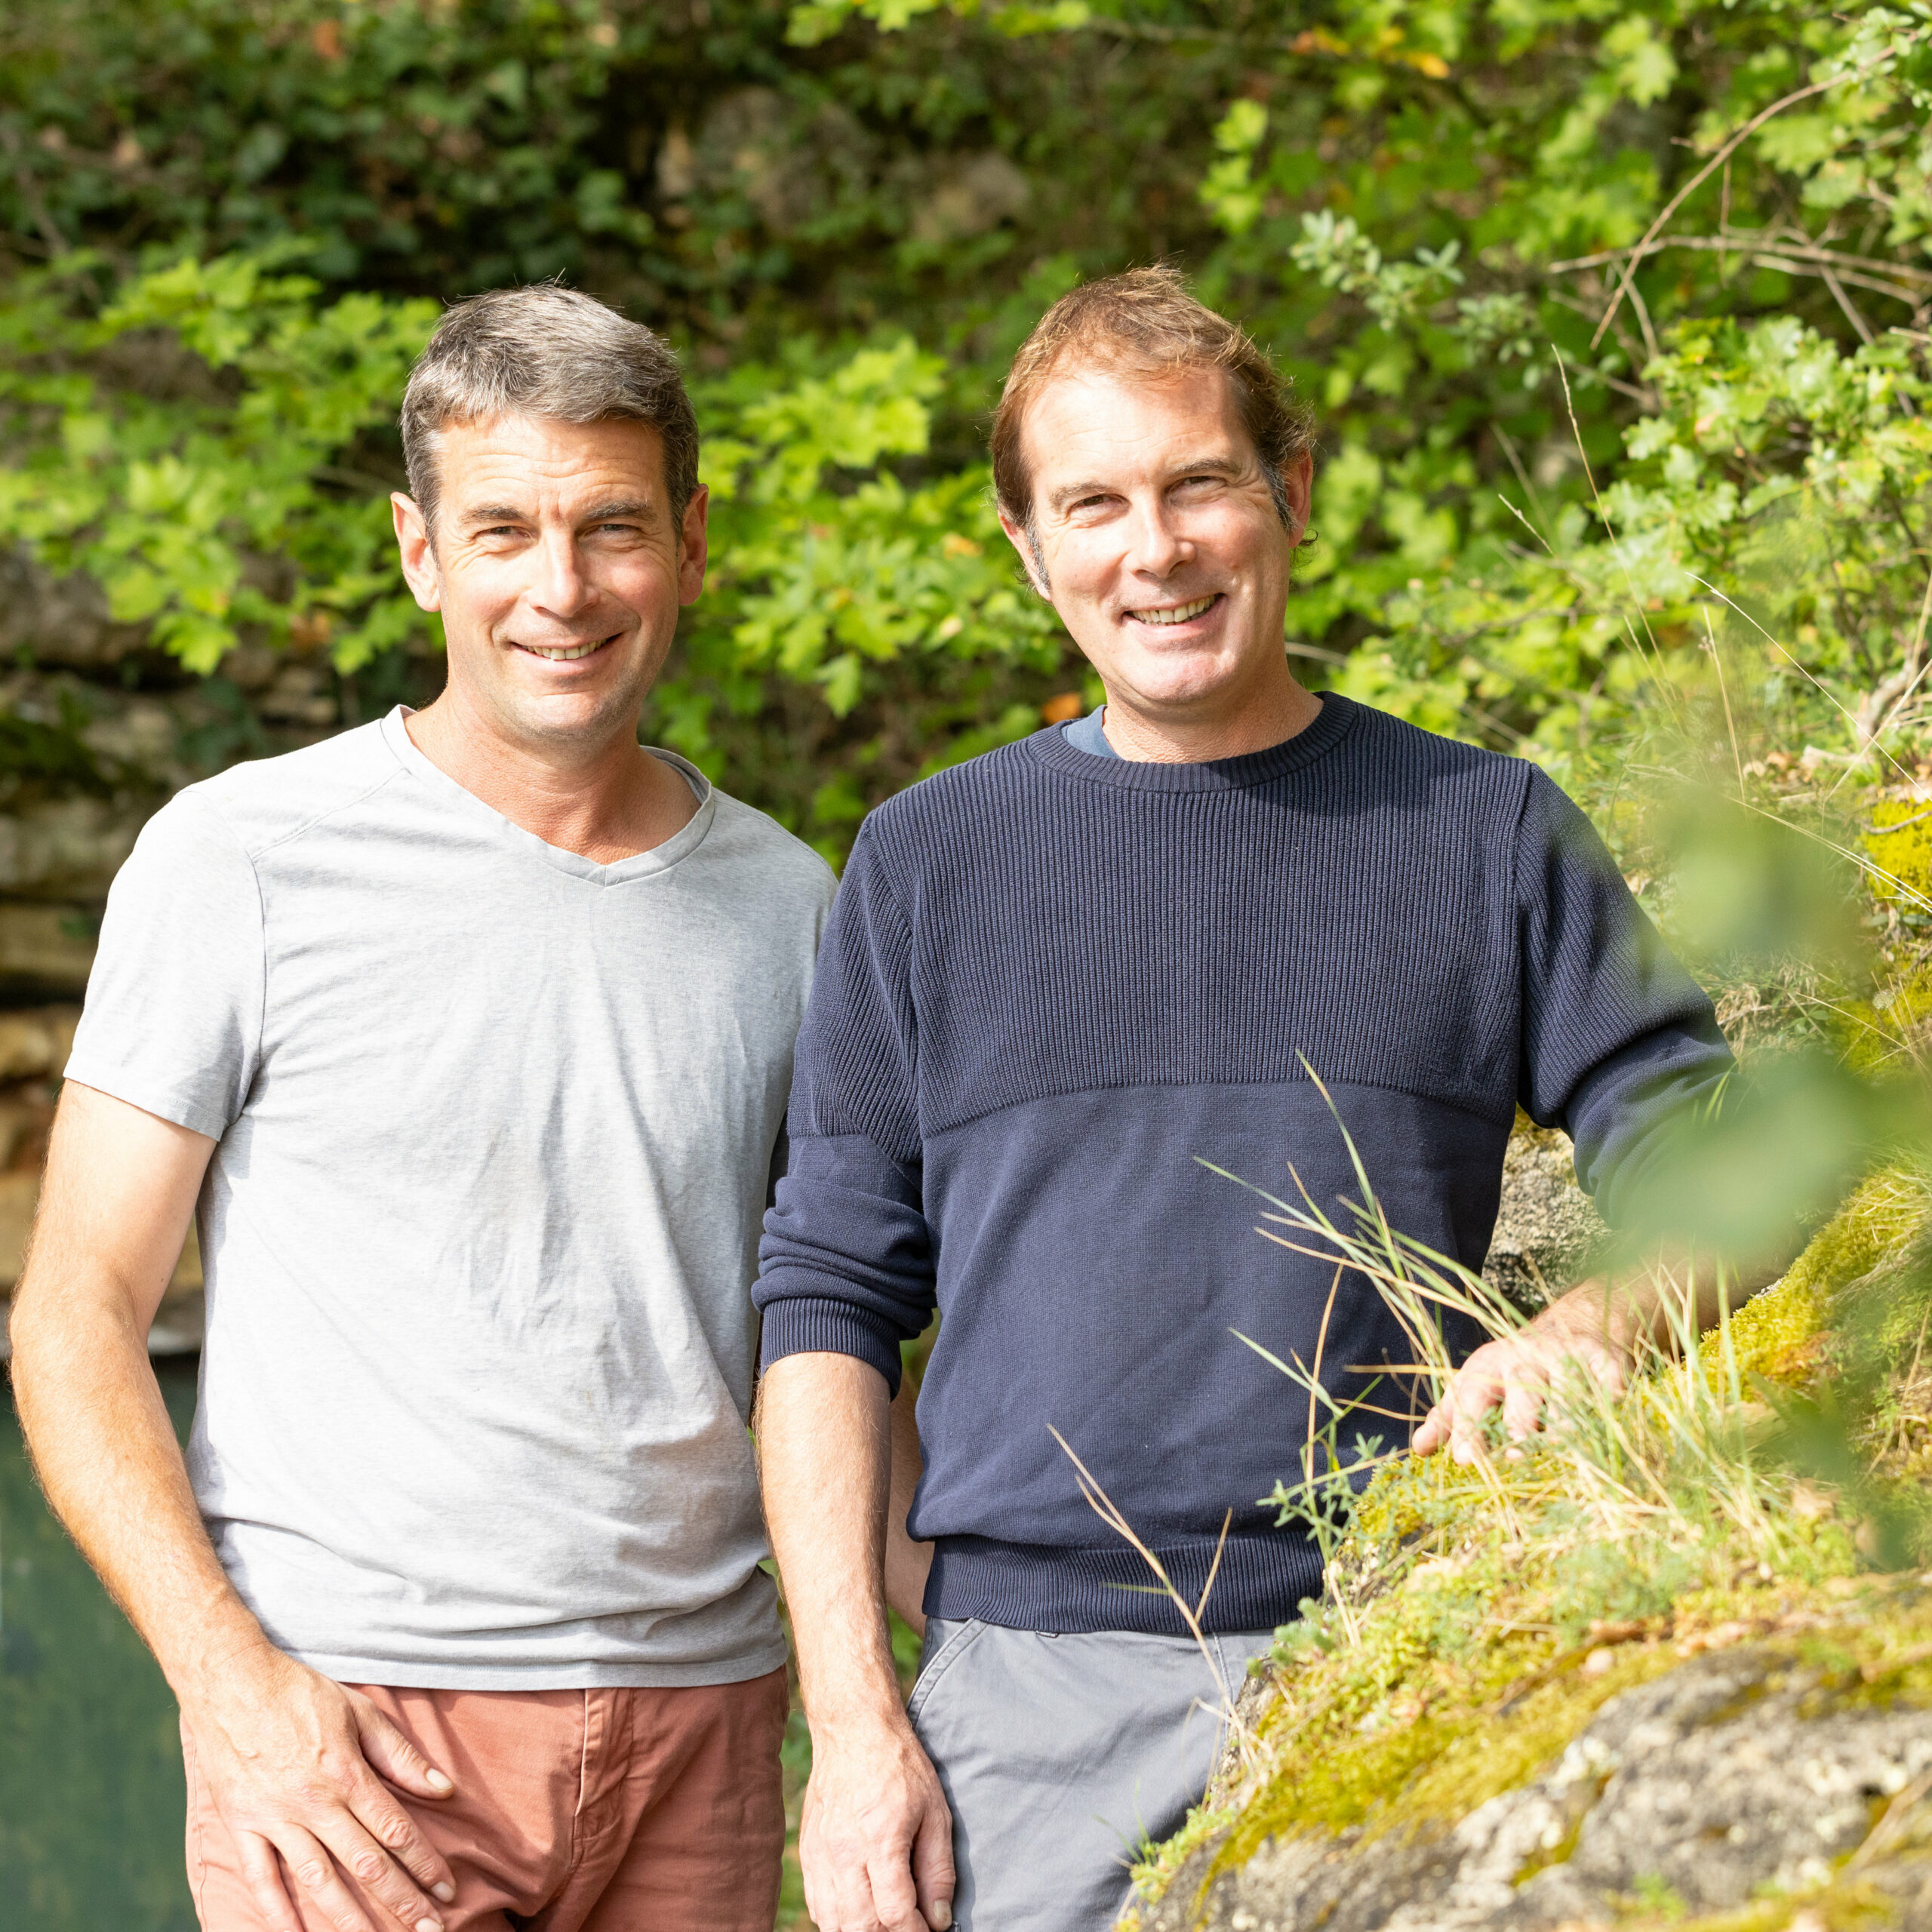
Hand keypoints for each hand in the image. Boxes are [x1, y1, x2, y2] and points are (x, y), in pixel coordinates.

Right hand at [182, 1642, 456, 1931]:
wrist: (231, 1681)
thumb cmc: (301, 1693)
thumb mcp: (360, 1712)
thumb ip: (401, 1755)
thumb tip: (443, 1789)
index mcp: (347, 1774)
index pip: (395, 1830)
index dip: (424, 1863)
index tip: (447, 1889)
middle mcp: (313, 1803)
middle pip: (364, 1863)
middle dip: (400, 1901)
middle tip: (427, 1931)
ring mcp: (273, 1818)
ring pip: (317, 1880)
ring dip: (347, 1918)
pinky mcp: (241, 1824)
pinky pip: (260, 1877)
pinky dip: (276, 1912)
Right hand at [799, 1715, 953, 1931]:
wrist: (854, 1730)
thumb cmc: (901, 1767)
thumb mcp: (936, 1812)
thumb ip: (938, 1870)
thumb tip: (940, 1920)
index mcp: (881, 1838)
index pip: (894, 1913)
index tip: (930, 1930)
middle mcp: (845, 1851)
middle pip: (861, 1926)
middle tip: (908, 1926)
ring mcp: (820, 1853)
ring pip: (832, 1922)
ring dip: (860, 1931)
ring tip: (884, 1921)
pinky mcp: (807, 1852)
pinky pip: (816, 1905)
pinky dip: (837, 1920)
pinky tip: (858, 1911)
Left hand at [1413, 1286, 1633, 1462]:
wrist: (1575, 1326)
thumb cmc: (1517, 1370)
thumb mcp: (1479, 1384)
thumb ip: (1451, 1417)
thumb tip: (1419, 1449)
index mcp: (1490, 1365)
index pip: (1474, 1395)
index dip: (1469, 1427)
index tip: (1465, 1460)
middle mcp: (1527, 1358)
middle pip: (1520, 1392)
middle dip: (1517, 1425)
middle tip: (1515, 1458)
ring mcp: (1568, 1358)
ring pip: (1565, 1392)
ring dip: (1564, 1422)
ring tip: (1560, 1451)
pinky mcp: (1605, 1361)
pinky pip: (1608, 1384)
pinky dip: (1608, 1402)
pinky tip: (1607, 1421)